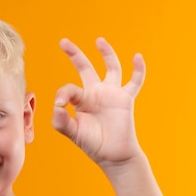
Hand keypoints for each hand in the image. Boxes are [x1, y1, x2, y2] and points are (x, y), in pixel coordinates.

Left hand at [52, 37, 145, 167]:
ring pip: (111, 68)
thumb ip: (61, 120)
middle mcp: (95, 93)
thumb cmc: (92, 144)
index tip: (61, 105)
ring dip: (106, 53)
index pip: (69, 88)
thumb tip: (57, 104)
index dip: (63, 94)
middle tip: (63, 42)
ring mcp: (111, 94)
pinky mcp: (125, 98)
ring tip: (99, 40)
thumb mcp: (72, 132)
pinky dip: (138, 69)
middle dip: (74, 54)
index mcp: (80, 100)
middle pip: (84, 68)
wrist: (113, 155)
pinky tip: (137, 57)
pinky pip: (134, 81)